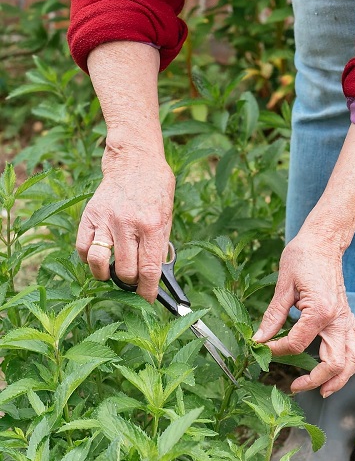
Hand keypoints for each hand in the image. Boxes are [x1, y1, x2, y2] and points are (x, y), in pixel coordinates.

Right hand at [76, 147, 174, 302]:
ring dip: (106, 275)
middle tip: (133, 279)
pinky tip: (99, 256)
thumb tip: (154, 276)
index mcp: (152, 226)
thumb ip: (159, 246)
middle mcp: (128, 224)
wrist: (135, 161)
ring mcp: (106, 220)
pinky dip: (89, 259)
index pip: (149, 270)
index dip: (148, 291)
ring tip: (112, 273)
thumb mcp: (167, 217)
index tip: (148, 299)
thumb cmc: (155, 191)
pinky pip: (82, 247)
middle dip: (130, 282)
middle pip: (125, 271)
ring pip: (99, 263)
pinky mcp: (90, 215)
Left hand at [253, 232, 354, 395]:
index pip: (297, 344)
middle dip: (315, 380)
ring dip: (342, 377)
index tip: (263, 348)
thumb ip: (272, 316)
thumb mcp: (283, 286)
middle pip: (334, 362)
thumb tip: (258, 340)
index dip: (277, 350)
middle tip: (296, 386)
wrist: (324, 242)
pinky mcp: (350, 317)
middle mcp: (339, 318)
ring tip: (324, 389)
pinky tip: (345, 368)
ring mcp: (348, 319)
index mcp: (320, 311)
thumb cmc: (303, 257)